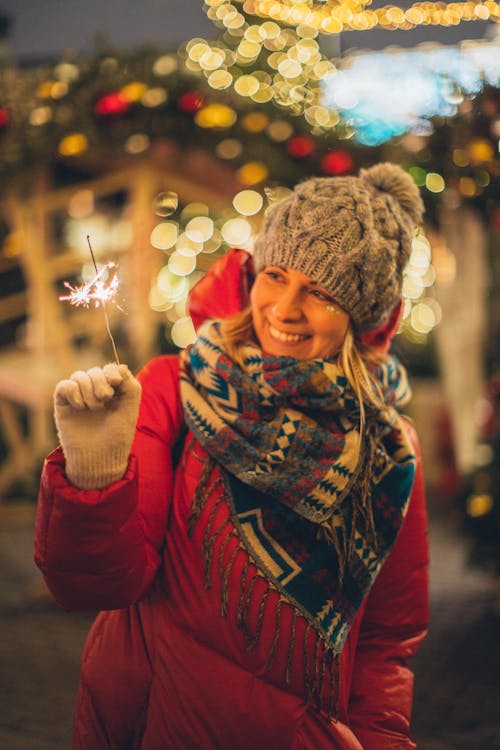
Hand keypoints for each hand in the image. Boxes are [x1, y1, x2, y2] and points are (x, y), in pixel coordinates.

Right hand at [54, 363, 140, 488]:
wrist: (100, 458)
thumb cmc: (118, 436)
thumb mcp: (130, 409)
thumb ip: (130, 386)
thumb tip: (120, 367)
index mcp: (114, 392)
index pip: (110, 369)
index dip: (112, 371)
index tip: (116, 382)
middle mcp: (95, 392)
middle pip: (95, 371)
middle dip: (100, 382)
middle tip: (105, 398)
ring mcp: (79, 398)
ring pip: (79, 376)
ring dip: (88, 389)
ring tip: (94, 408)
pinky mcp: (63, 405)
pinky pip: (64, 386)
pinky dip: (73, 391)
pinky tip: (80, 407)